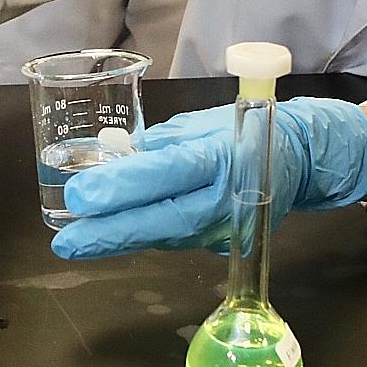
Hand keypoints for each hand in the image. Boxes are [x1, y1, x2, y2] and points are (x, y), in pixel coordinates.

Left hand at [50, 97, 366, 259]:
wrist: (299, 159)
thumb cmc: (241, 131)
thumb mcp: (198, 124)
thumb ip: (157, 145)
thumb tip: (111, 159)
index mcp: (218, 155)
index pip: (165, 173)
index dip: (122, 187)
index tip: (80, 196)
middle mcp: (223, 196)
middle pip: (162, 219)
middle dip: (110, 232)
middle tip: (67, 241)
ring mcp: (224, 225)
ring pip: (165, 236)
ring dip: (120, 240)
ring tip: (79, 240)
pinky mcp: (221, 242)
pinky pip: (174, 239)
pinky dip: (142, 236)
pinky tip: (112, 234)